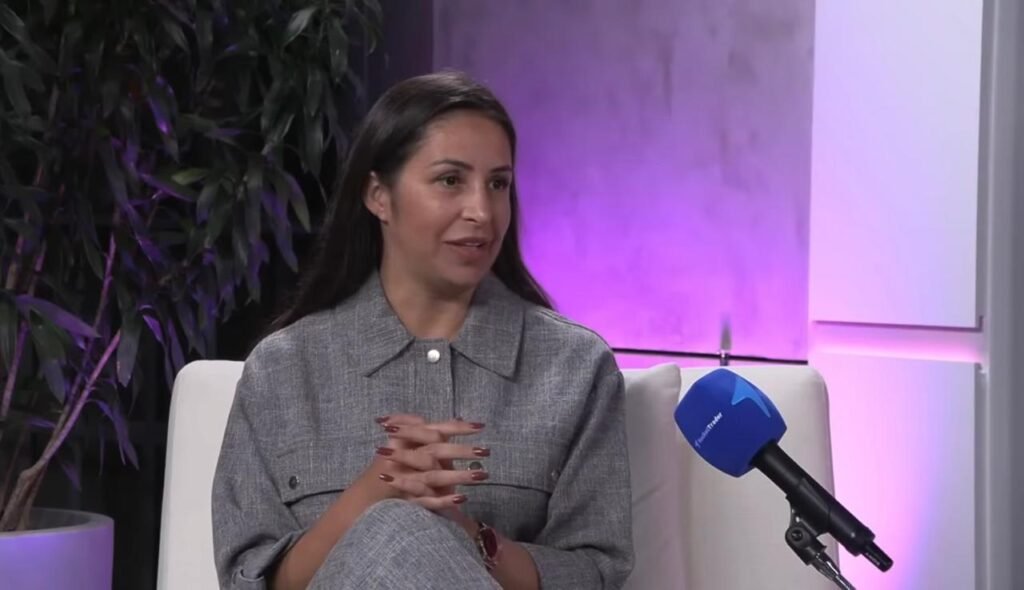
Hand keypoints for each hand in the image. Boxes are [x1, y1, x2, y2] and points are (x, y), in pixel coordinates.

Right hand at [375, 414, 489, 510]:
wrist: (372, 494)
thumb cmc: (397, 465)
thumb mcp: (411, 444)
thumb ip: (430, 432)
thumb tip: (458, 420)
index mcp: (410, 441)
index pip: (436, 430)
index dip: (458, 428)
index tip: (481, 426)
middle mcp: (408, 457)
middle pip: (436, 451)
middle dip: (461, 450)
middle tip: (486, 451)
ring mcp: (408, 479)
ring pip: (434, 476)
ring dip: (458, 475)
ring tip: (482, 475)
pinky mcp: (409, 500)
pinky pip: (427, 501)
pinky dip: (444, 500)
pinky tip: (462, 498)